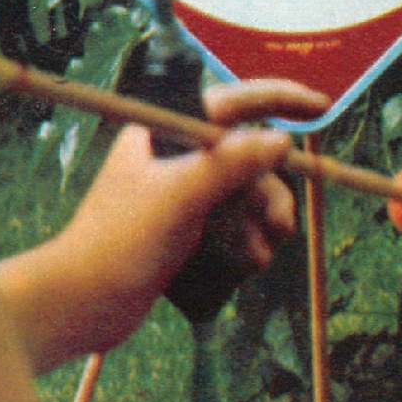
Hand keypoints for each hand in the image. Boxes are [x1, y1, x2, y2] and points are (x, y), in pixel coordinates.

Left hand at [29, 77, 319, 363]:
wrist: (82, 303)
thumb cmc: (119, 243)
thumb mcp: (179, 196)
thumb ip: (229, 163)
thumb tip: (279, 139)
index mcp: (163, 131)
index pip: (229, 101)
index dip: (276, 98)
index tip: (318, 104)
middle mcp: (172, 156)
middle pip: (244, 155)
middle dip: (269, 190)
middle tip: (281, 225)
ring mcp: (176, 193)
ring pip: (241, 194)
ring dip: (259, 222)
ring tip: (260, 254)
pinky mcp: (179, 229)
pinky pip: (228, 223)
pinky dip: (245, 240)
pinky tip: (249, 263)